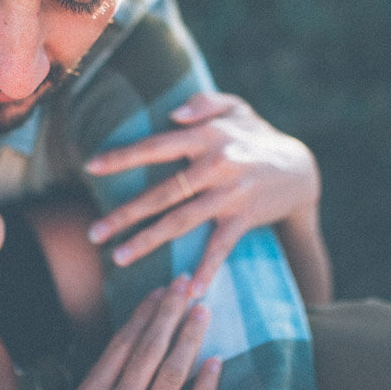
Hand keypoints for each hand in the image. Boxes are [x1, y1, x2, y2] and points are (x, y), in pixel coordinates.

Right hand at [79, 276, 221, 389]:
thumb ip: (102, 379)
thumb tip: (127, 345)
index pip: (120, 345)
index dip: (141, 315)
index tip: (160, 290)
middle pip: (147, 350)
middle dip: (168, 314)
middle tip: (184, 284)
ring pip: (171, 372)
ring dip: (188, 339)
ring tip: (203, 312)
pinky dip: (205, 381)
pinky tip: (215, 360)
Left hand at [85, 92, 321, 296]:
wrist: (300, 167)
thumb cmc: (254, 135)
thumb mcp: (235, 106)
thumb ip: (203, 102)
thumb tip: (172, 113)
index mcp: (206, 136)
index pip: (156, 146)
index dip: (123, 157)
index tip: (90, 168)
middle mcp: (216, 164)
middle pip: (162, 192)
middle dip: (125, 214)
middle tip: (94, 233)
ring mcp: (230, 193)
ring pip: (182, 221)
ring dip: (149, 241)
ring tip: (118, 257)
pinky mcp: (245, 217)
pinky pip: (221, 246)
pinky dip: (207, 268)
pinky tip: (189, 289)